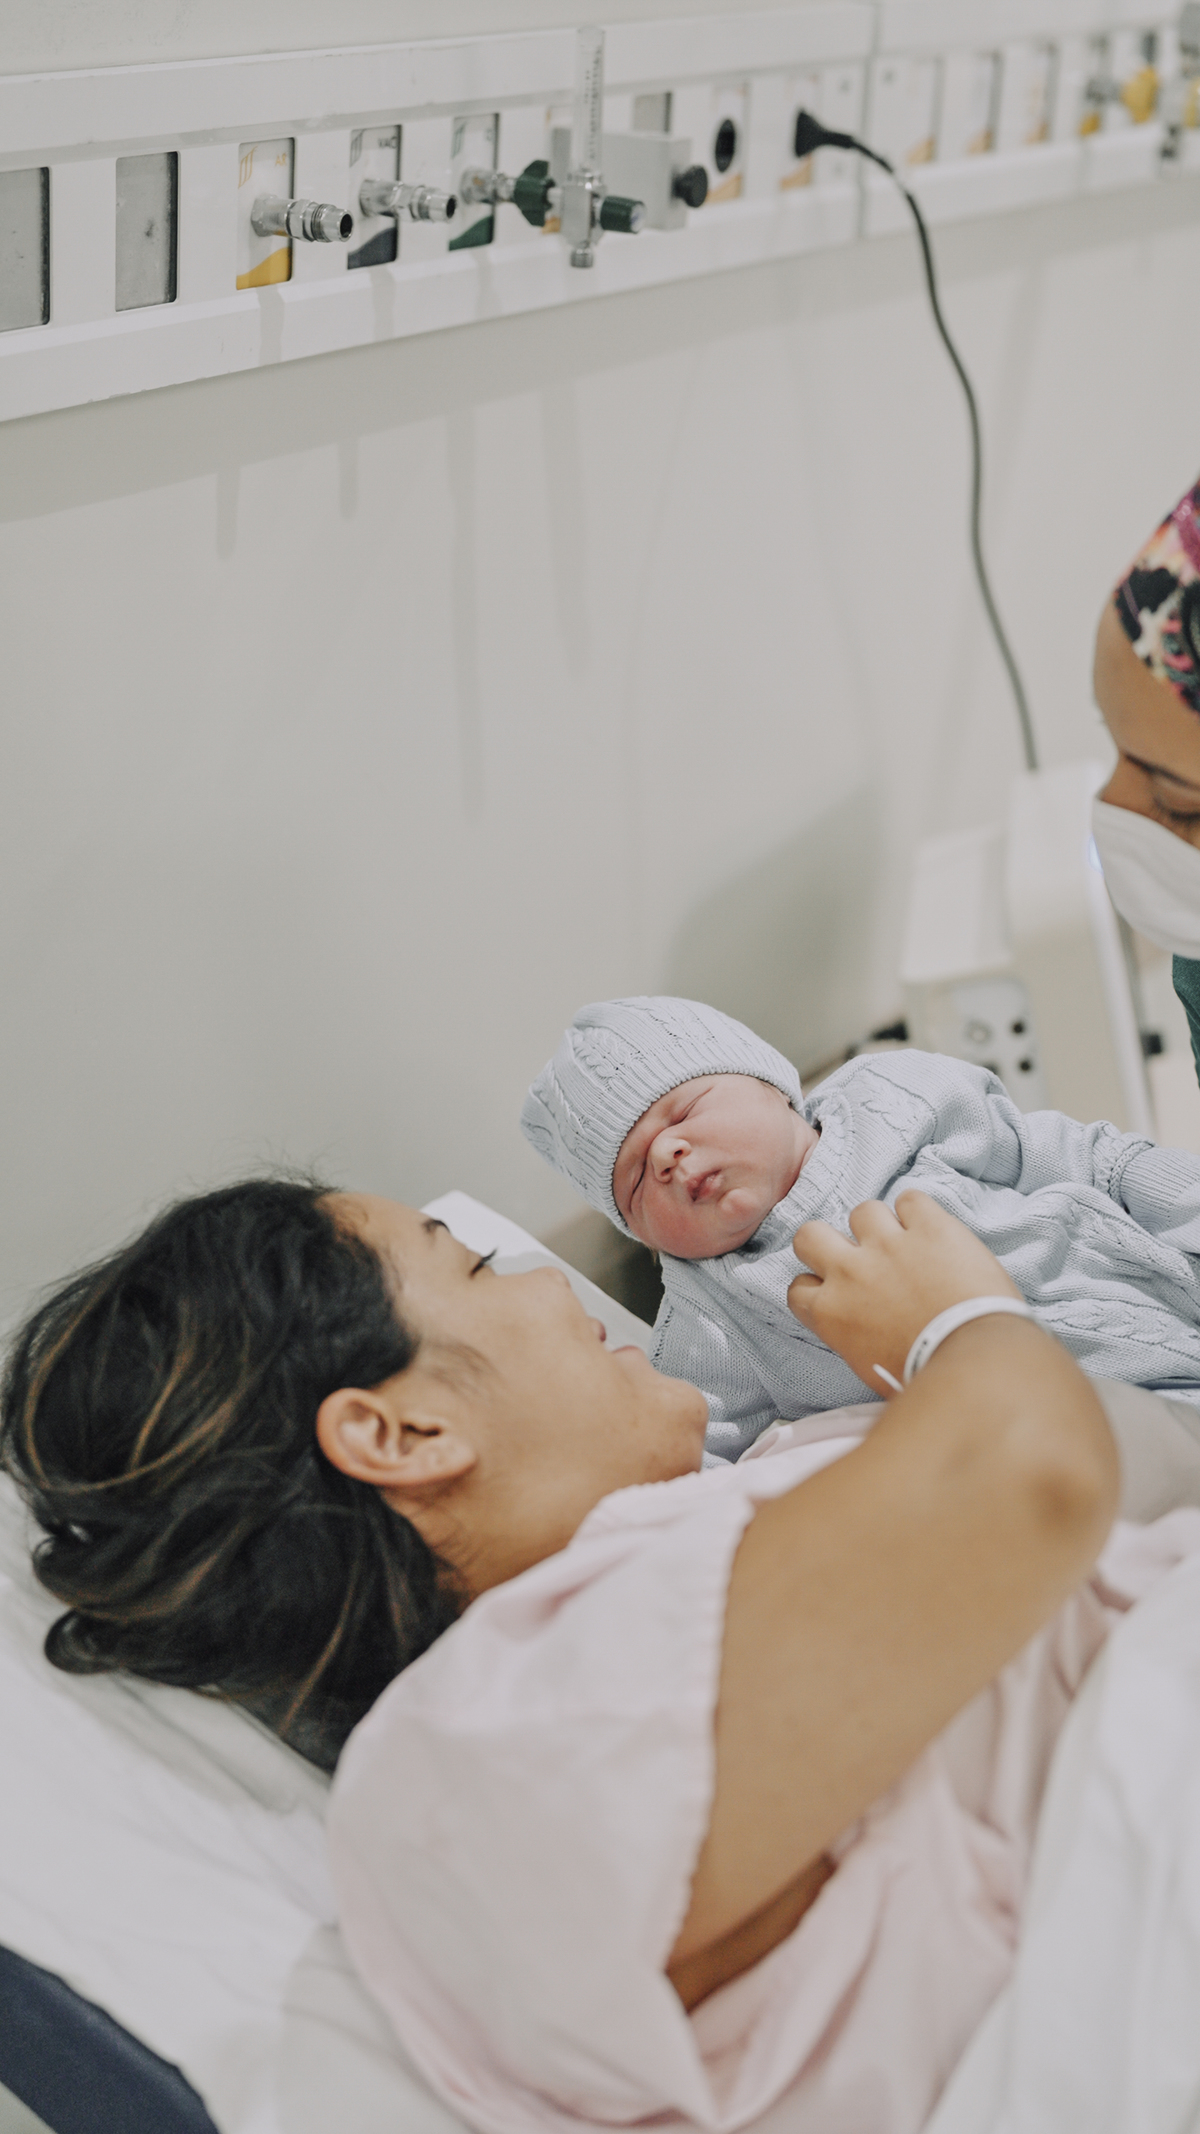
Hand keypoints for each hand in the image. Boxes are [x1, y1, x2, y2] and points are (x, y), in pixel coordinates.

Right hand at [787, 1191, 1020, 1394]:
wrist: (974, 1358)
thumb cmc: (926, 1374)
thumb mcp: (870, 1368)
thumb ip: (852, 1336)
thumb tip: (860, 1328)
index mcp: (832, 1313)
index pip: (799, 1287)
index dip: (817, 1286)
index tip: (836, 1291)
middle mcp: (851, 1272)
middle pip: (809, 1235)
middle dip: (827, 1241)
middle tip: (856, 1256)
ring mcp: (889, 1244)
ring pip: (863, 1211)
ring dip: (880, 1226)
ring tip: (905, 1245)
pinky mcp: (929, 1226)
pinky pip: (910, 1199)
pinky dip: (920, 1213)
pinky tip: (932, 1232)